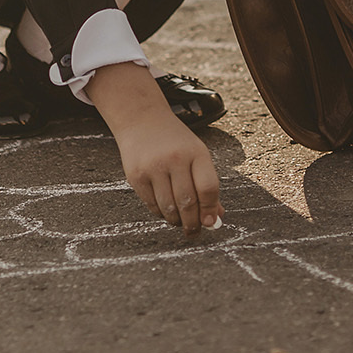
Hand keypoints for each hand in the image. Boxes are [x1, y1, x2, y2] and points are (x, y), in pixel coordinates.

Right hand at [87, 62, 221, 232]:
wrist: (142, 120)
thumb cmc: (175, 141)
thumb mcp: (197, 154)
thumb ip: (207, 185)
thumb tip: (215, 218)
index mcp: (196, 152)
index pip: (208, 188)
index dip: (211, 210)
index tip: (210, 223)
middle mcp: (175, 159)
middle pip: (188, 202)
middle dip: (193, 223)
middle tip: (194, 232)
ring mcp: (153, 167)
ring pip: (169, 208)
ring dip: (176, 221)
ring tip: (180, 222)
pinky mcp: (136, 175)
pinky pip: (151, 205)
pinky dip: (161, 213)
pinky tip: (165, 211)